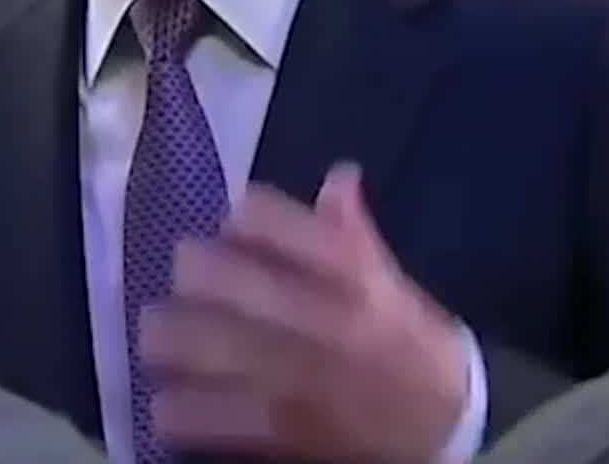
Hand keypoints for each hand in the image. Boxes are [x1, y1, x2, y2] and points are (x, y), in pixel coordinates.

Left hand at [142, 164, 470, 461]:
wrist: (451, 431)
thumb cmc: (414, 349)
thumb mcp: (395, 286)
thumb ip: (354, 235)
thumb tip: (339, 175)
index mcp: (355, 278)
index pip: (279, 223)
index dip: (245, 215)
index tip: (230, 221)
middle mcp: (326, 321)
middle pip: (233, 282)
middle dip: (195, 273)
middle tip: (180, 275)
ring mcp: (304, 379)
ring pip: (215, 348)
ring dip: (173, 339)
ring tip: (156, 335)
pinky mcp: (288, 434)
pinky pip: (218, 418)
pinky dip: (182, 411)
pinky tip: (167, 402)